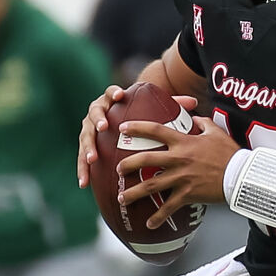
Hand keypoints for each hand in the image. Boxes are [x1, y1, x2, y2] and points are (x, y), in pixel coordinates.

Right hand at [77, 84, 203, 184]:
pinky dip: (82, 171)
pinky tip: (84, 183)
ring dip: (88, 148)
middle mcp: (97, 112)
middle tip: (103, 127)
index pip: (110, 92)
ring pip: (85, 137)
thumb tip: (194, 103)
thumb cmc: (139, 114)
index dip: (113, 93)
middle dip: (97, 120)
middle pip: (94, 113)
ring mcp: (89, 129)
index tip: (119, 96)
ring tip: (93, 159)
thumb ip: (171, 104)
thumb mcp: (152, 109)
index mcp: (111, 100)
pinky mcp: (86, 147)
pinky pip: (82, 159)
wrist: (117, 121)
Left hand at [114, 116, 239, 227]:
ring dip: (134, 193)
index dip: (137, 128)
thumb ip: (203, 123)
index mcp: (183, 142)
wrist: (241, 175)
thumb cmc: (230, 153)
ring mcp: (181, 178)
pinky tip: (149, 224)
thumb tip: (195, 117)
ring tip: (122, 198)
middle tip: (117, 170)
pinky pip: (168, 207)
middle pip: (145, 160)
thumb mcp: (216, 132)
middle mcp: (178, 159)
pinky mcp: (187, 195)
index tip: (122, 130)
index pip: (155, 130)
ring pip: (151, 186)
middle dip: (127, 165)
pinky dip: (158, 217)